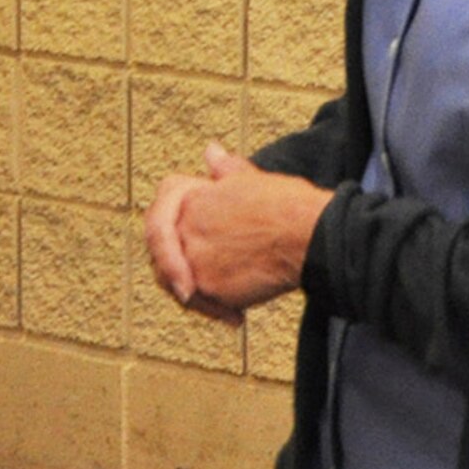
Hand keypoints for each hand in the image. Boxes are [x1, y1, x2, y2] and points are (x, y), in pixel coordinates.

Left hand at [147, 142, 331, 324]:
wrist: (309, 235)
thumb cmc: (287, 207)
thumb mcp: (250, 177)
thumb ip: (224, 169)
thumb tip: (212, 152)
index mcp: (189, 197)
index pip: (159, 218)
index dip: (168, 237)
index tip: (181, 249)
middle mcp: (185, 226)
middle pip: (163, 255)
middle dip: (178, 271)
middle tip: (200, 286)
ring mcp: (194, 258)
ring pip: (177, 284)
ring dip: (197, 295)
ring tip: (225, 305)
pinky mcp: (208, 286)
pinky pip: (200, 304)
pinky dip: (216, 312)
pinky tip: (237, 315)